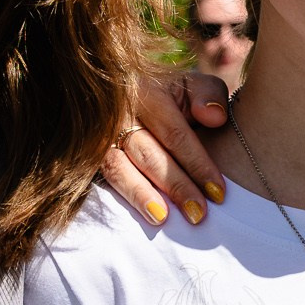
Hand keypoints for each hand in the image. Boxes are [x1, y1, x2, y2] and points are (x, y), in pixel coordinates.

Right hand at [100, 72, 229, 225]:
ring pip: (118, 167)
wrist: (124, 95)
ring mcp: (98, 135)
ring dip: (141, 195)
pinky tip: (139, 214)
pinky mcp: (87, 155)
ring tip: (162, 218)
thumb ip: (208, 94)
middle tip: (197, 214)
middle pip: (148, 154)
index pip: (175, 133)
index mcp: (149, 93)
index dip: (197, 164)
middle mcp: (120, 112)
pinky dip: (121, 197)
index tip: (218, 192)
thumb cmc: (170, 98)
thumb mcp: (190, 86)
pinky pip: (102, 178)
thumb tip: (214, 117)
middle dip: (175, 185)